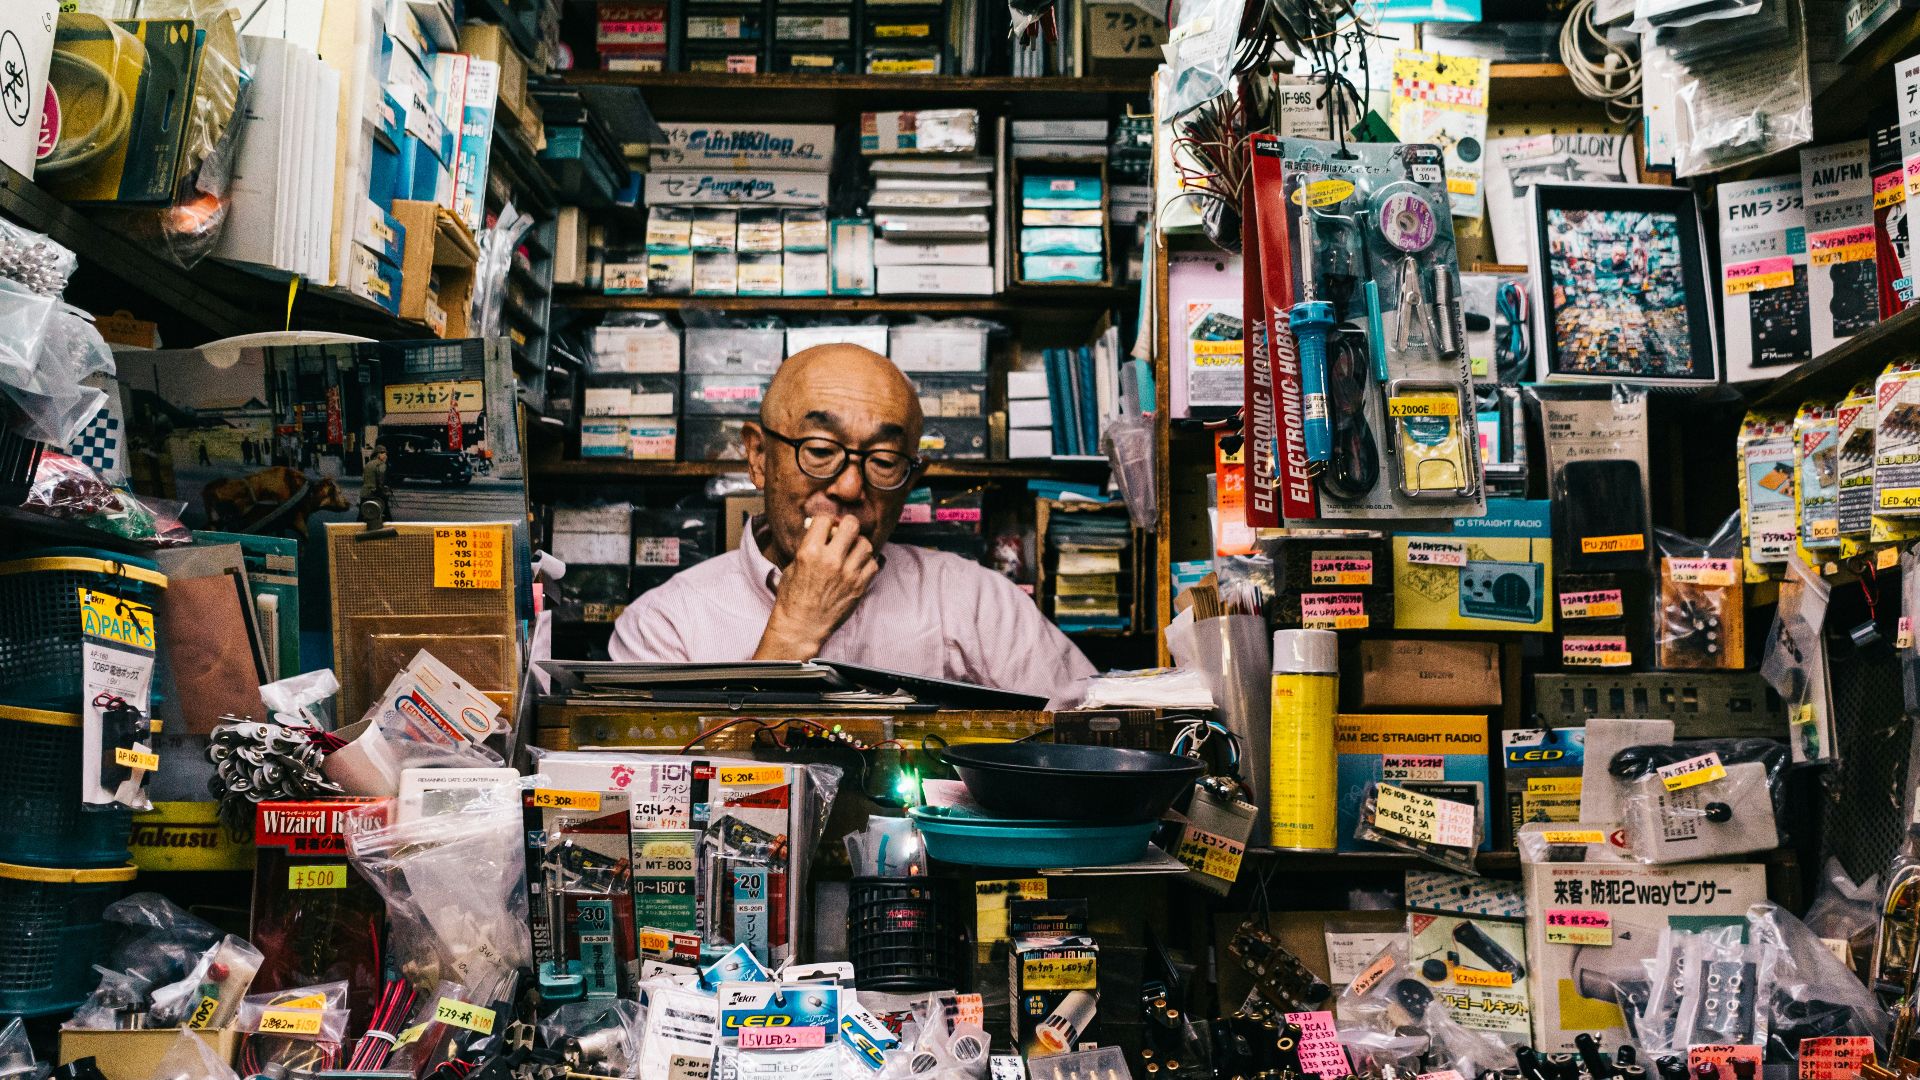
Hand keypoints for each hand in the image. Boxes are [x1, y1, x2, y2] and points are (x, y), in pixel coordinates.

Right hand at [753, 514, 877, 659]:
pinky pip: (873, 564)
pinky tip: (856, 567)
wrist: (801, 627)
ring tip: (851, 552)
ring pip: (865, 544)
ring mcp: (848, 574)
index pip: (825, 519)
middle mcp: (831, 560)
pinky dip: (866, 563)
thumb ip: (809, 546)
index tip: (826, 528)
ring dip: (858, 545)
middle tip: (844, 533)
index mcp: (810, 552)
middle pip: (851, 525)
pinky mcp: (859, 587)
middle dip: (846, 526)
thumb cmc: (793, 598)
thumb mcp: (793, 566)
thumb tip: (822, 530)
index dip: (825, 522)